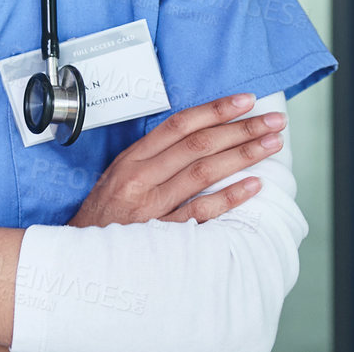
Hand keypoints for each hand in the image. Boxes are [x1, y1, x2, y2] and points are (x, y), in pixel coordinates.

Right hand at [67, 93, 284, 227]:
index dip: (214, 110)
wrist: (81, 254)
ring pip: (203, 172)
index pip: (179, 125)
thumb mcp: (120, 176)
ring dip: (241, 156)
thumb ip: (154, 159)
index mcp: (132, 158)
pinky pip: (200, 212)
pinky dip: (229, 198)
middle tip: (272, 121)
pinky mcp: (161, 232)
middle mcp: (141, 177)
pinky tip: (254, 186)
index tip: (245, 100)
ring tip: (270, 145)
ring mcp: (152, 205)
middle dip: (240, 129)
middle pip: (198, 145)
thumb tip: (199, 139)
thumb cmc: (105, 215)